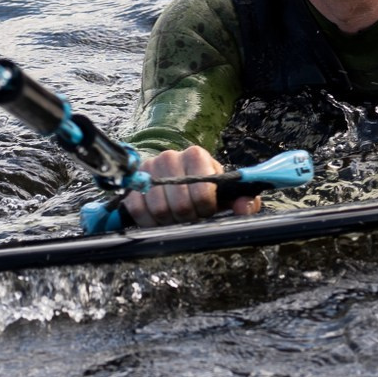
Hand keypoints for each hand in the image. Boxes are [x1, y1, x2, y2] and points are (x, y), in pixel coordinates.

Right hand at [122, 145, 262, 227]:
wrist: (173, 177)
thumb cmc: (204, 188)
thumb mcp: (225, 192)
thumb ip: (243, 200)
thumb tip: (244, 206)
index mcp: (196, 156)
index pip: (203, 193)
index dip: (206, 210)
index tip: (207, 210)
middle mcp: (170, 157)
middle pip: (180, 205)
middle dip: (188, 218)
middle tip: (191, 217)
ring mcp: (148, 168)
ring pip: (159, 209)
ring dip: (169, 221)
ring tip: (176, 217)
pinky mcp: (133, 182)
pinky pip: (138, 209)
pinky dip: (149, 221)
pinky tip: (159, 218)